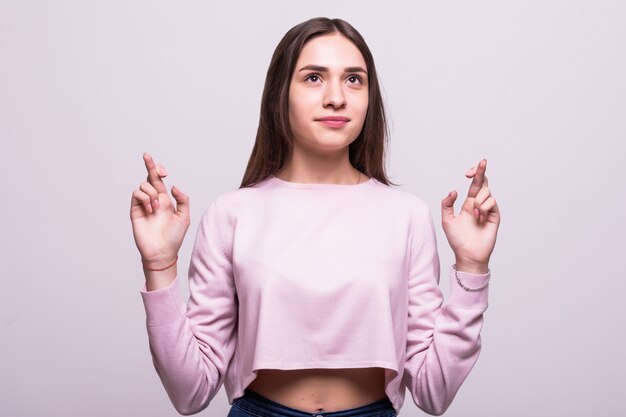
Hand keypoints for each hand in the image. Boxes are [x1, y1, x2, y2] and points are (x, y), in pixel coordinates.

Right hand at [130, 152, 189, 268]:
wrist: (162, 252)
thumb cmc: (175, 237)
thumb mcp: (185, 217)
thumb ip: (183, 200)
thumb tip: (172, 186)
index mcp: (166, 199)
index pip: (160, 180)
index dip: (158, 169)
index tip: (163, 170)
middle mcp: (154, 199)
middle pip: (149, 177)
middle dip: (149, 164)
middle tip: (147, 156)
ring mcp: (144, 204)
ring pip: (143, 185)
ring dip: (152, 193)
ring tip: (157, 208)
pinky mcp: (135, 210)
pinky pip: (136, 194)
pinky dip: (145, 198)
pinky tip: (151, 209)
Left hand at [441, 159, 500, 271]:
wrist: (468, 254)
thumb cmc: (457, 240)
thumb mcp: (446, 220)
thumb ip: (447, 204)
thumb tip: (454, 190)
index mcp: (468, 203)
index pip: (474, 185)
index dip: (474, 175)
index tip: (468, 172)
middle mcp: (479, 204)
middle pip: (484, 183)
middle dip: (482, 170)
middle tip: (482, 161)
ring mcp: (488, 210)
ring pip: (486, 193)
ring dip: (477, 201)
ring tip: (473, 215)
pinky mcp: (495, 216)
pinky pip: (491, 202)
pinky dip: (483, 208)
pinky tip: (479, 218)